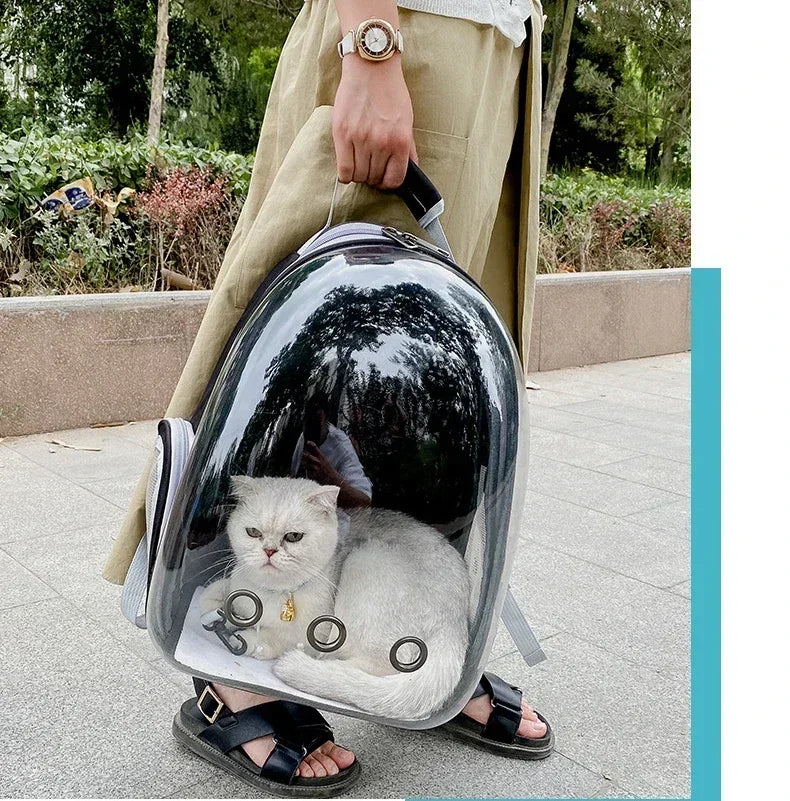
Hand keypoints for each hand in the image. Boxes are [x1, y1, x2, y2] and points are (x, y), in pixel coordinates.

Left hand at [301, 441, 343, 486]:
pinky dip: (307, 471)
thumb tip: (309, 456)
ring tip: (304, 462)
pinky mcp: (313, 475)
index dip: (311, 444)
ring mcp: (315, 469)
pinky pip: (307, 471)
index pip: (315, 448)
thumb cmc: (330, 471)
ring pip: (305, 464)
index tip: (308, 442)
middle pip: (307, 456)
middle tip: (300, 453)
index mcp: (322, 458)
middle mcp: (318, 462)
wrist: (333, 480)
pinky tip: (310, 471)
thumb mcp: (326, 462)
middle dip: (302, 454)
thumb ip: (318, 459)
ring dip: (304, 463)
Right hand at [332, 54, 417, 188]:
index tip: (383, 178)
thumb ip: (408, 148)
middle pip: (374, 179)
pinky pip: (343, 170)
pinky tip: (348, 164)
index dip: (387, 183)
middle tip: (370, 166)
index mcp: (400, 141)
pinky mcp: (342, 134)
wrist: (371, 67)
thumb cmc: (390, 92)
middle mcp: (381, 143)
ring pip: (358, 176)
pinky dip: (346, 173)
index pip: (394, 180)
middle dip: (372, 176)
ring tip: (359, 162)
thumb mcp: (407, 120)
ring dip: (359, 174)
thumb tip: (410, 170)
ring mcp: (360, 139)